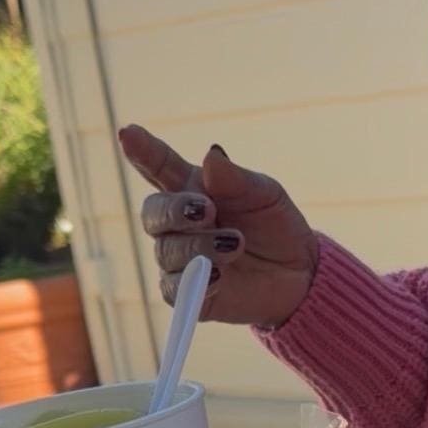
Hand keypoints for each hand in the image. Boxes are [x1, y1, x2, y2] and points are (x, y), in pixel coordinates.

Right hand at [119, 125, 319, 328]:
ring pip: (166, 251)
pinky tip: (219, 275)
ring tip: (235, 244)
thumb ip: (235, 179)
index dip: (142, 151)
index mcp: (193, 189)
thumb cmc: (276, 226)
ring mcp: (180, 258)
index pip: (160, 167)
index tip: (128, 134)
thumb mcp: (265, 195)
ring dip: (199, 246)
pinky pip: (173, 288)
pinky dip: (195, 280)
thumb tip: (211, 155)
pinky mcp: (187, 293)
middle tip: (207, 211)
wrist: (298, 273)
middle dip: (175, 210)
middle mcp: (180, 223)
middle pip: (153, 212)